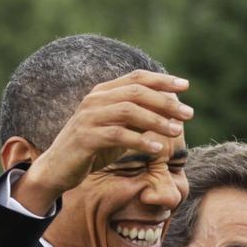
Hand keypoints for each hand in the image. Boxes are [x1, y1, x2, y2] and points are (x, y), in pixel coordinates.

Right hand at [16, 70, 192, 211]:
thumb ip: (140, 118)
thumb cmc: (93, 148)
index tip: (185, 86)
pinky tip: (156, 148)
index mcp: (104, 92)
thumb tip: (171, 108)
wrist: (58, 168)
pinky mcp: (86, 137)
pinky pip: (117, 135)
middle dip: (165, 102)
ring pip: (128, 111)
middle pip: (136, 92)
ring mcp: (89, 117)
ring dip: (156, 120)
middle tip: (188, 113)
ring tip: (176, 130)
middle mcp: (95, 99)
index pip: (136, 78)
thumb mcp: (120, 129)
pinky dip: (140, 140)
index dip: (162, 80)